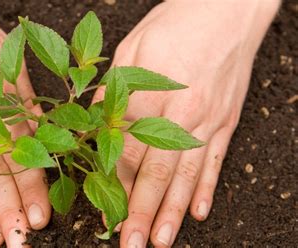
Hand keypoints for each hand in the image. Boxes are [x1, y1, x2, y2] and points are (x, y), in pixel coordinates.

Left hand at [92, 1, 278, 246]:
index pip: (126, 152)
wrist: (226, 10)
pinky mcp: (226, 121)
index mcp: (150, 96)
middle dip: (141, 212)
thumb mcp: (130, 52)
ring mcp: (208, 121)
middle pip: (156, 172)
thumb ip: (110, 94)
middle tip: (131, 244)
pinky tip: (197, 212)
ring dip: (171, 212)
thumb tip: (90, 129)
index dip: (113, 186)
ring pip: (186, 176)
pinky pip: (215, 162)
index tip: (103, 212)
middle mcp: (182, 115)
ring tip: (161, 241)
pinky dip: (205, 189)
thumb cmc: (173, 25)